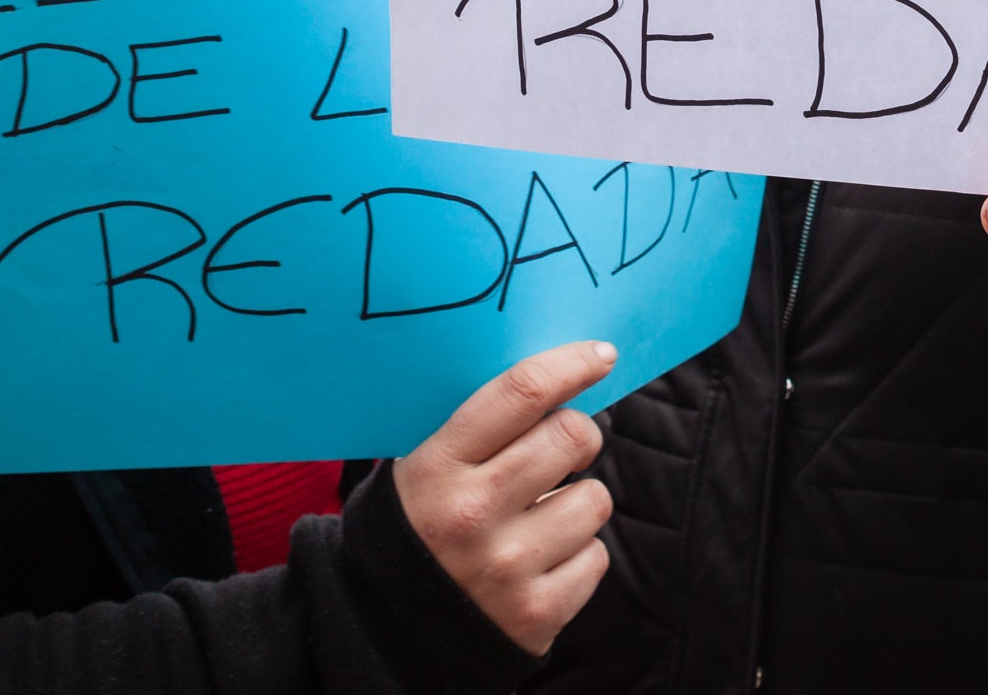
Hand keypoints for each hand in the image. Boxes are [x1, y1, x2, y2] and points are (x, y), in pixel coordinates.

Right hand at [393, 340, 617, 654]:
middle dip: (579, 434)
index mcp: (437, 467)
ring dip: (579, 502)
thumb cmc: (419, 528)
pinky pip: (596, 558)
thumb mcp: (421, 468)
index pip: (520, 393)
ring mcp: (505, 567)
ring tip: (540, 518)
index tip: (601, 356)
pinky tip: (542, 561)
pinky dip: (577, 556)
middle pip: (571, 436)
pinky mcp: (535, 614)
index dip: (572, 365)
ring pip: (595, 499)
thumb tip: (557, 378)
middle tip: (566, 445)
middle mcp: (471, 514)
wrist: (385, 632)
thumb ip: (478, 428)